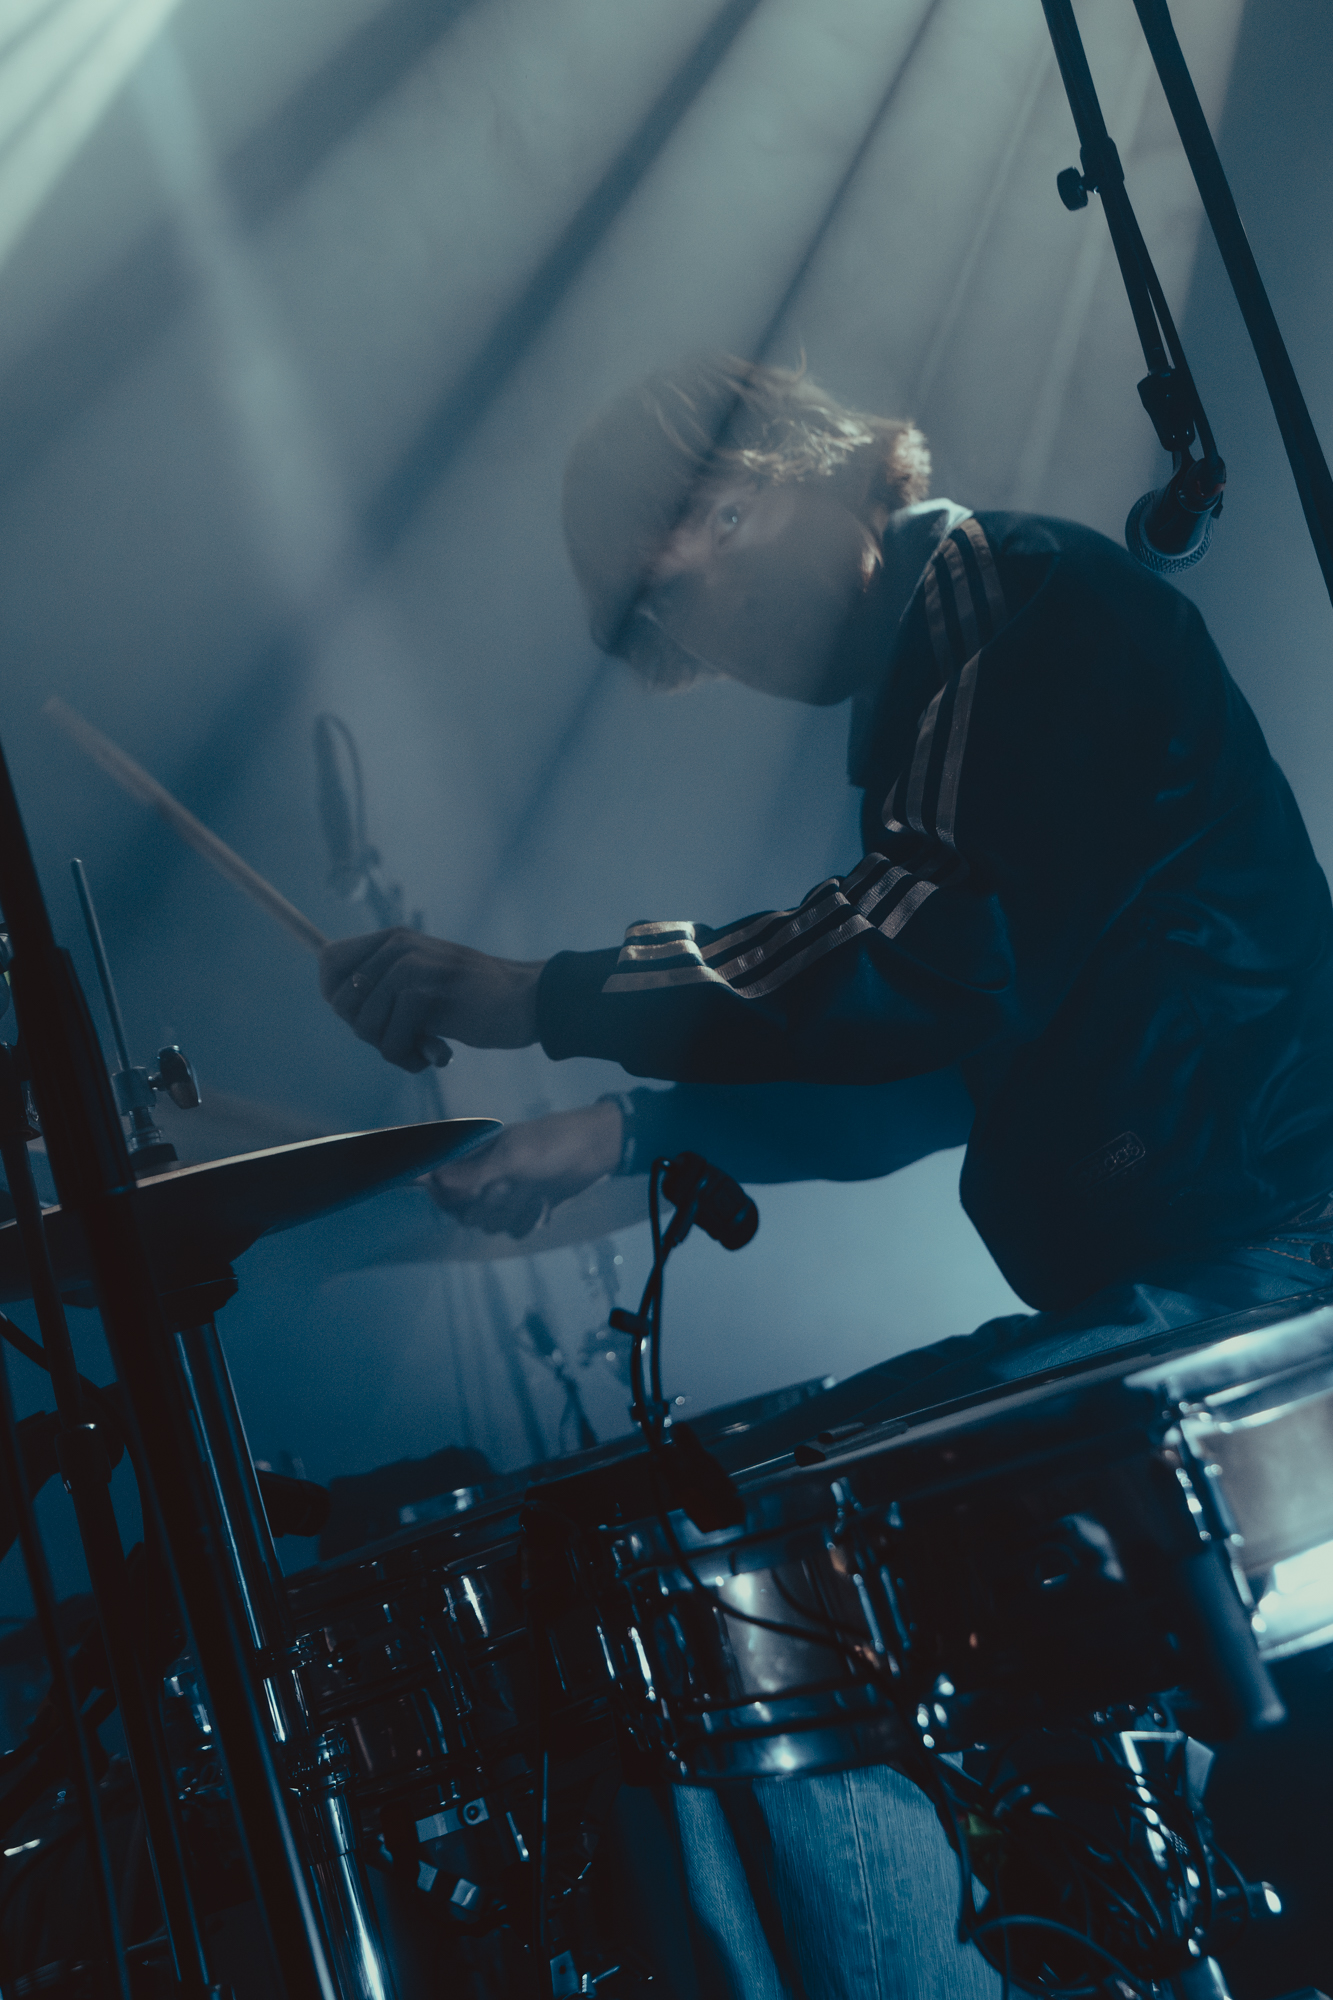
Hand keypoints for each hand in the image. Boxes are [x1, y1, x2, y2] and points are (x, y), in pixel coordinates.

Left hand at [320, 929, 544, 1071]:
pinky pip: (390, 1043)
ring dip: (393, 1050)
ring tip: (424, 1048)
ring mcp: (409, 965)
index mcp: (394, 939)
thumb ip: (385, 989)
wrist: (528, 1001)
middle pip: (341, 1002)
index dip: (339, 999)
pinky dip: (410, 1058)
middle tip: (406, 1036)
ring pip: (364, 1026)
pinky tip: (438, 1053)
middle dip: (369, 1032)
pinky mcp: (423, 992)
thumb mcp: (425, 984)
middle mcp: (396, 946)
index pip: (329, 961)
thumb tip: (338, 1004)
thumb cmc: (476, 1002)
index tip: (373, 1018)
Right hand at [426, 1102, 622, 1237]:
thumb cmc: (551, 1146)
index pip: (439, 1182)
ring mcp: (504, 1195)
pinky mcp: (524, 1209)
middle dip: (488, 1206)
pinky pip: (512, 1230)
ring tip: (532, 1192)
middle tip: (510, 1188)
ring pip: (489, 1224)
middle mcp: (484, 1178)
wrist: (594, 1152)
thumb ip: (473, 1173)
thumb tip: (431, 1180)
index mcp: (474, 1157)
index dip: (444, 1194)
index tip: (465, 1194)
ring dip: (512, 1213)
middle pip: (464, 1212)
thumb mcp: (512, 1157)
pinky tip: (542, 1204)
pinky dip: (528, 1220)